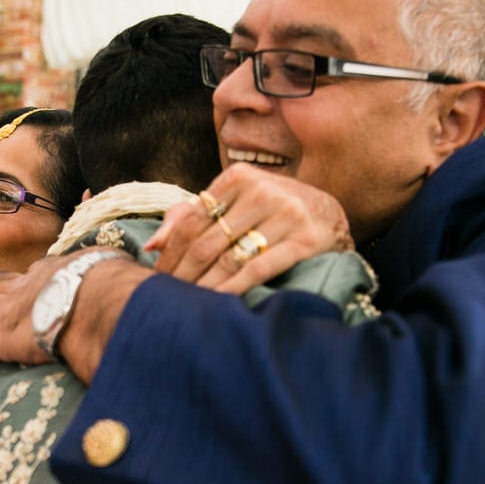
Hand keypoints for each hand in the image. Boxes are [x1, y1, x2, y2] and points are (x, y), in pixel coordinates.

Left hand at [0, 252, 151, 383]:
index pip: (38, 273)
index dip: (30, 279)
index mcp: (57, 269)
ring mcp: (12, 311)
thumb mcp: (119, 269)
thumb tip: (140, 281)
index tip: (28, 281)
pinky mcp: (2, 339)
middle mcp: (28, 285)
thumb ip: (119, 275)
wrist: (98, 300)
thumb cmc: (116, 286)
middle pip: (0, 286)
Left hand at [145, 162, 353, 293]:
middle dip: (183, 274)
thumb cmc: (272, 211)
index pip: (192, 219)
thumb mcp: (236, 202)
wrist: (331, 215)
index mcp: (239, 176)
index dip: (171, 252)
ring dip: (204, 286)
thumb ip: (192, 216)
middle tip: (167, 298)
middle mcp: (262, 189)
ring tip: (188, 306)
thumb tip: (153, 246)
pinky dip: (235, 287)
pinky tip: (218, 303)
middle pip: (207, 241)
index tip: (156, 277)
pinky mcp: (305, 239)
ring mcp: (286, 213)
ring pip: (230, 257)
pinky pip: (259, 268)